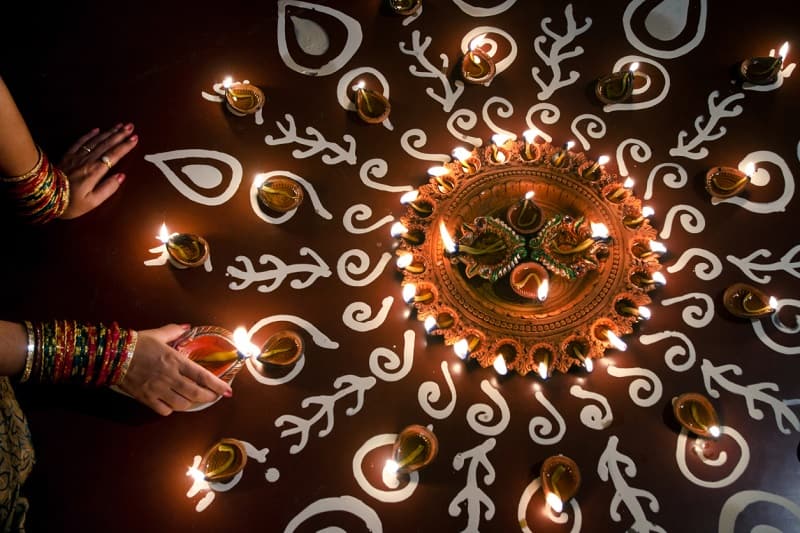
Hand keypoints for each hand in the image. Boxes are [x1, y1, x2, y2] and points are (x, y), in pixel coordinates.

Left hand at [57, 123, 138, 218]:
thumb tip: (121, 176)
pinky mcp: (68, 156)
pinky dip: (89, 135)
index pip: (114, 156)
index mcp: (95, 172)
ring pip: (96, 141)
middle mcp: (87, 161)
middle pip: (107, 145)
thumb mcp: (92, 202)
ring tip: (119, 126)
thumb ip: (108, 188)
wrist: (45, 196)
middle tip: (130, 126)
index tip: (134, 138)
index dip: (125, 146)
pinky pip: (80, 142)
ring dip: (109, 132)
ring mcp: (77, 157)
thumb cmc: (70, 203)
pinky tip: (97, 130)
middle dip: (120, 135)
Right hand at [118, 324, 232, 415]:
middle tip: (213, 397)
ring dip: (189, 403)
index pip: (202, 376)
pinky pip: (163, 410)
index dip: (217, 385)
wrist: (113, 354)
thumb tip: (187, 328)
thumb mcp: (159, 334)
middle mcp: (170, 377)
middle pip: (196, 393)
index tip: (227, 391)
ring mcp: (158, 389)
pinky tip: (171, 403)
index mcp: (176, 360)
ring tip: (192, 398)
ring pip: (182, 404)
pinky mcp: (146, 398)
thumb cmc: (137, 343)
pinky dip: (170, 409)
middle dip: (208, 397)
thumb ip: (175, 331)